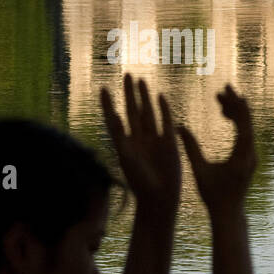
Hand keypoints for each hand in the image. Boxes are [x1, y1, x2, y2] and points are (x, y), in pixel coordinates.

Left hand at [100, 74, 181, 218]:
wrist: (160, 198)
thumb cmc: (140, 182)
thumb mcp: (127, 158)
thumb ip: (120, 137)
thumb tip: (113, 116)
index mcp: (125, 143)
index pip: (115, 118)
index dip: (109, 104)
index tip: (104, 89)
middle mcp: (138, 139)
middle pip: (132, 111)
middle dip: (129, 94)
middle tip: (126, 75)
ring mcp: (154, 140)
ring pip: (148, 113)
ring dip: (145, 97)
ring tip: (141, 81)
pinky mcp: (169, 143)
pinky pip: (165, 122)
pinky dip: (163, 109)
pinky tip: (160, 96)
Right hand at [177, 85, 256, 215]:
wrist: (229, 213)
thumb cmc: (212, 195)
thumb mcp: (199, 170)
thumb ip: (190, 147)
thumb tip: (177, 127)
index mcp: (241, 156)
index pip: (243, 124)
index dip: (234, 106)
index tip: (224, 92)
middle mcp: (250, 154)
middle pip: (247, 121)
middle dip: (235, 104)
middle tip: (222, 89)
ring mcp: (251, 156)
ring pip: (247, 126)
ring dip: (234, 111)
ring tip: (220, 98)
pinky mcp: (248, 158)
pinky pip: (245, 133)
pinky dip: (236, 121)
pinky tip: (224, 114)